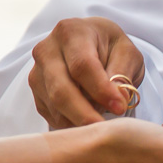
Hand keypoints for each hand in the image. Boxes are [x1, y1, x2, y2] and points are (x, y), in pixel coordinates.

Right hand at [29, 17, 144, 127]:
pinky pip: (52, 115)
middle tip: (106, 130)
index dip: (100, 90)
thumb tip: (118, 99)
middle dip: (85, 114)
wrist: (90, 46)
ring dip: (80, 120)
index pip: (82, 65)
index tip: (119, 107)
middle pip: (61, 90)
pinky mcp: (36, 93)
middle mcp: (47, 50)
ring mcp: (37, 72)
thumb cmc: (110, 49)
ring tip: (103, 122)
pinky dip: (71, 123)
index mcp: (71, 32)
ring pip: (55, 106)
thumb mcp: (127, 53)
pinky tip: (89, 121)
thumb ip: (124, 72)